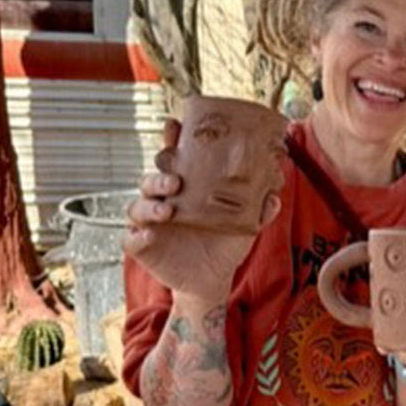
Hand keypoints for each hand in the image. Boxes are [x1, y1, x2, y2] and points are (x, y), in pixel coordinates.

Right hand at [122, 119, 280, 299]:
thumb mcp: (245, 227)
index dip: (170, 141)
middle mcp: (164, 200)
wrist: (214, 279)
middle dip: (159, 177)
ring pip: (137, 206)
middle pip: (151, 179)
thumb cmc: (225, 244)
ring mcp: (150, 223)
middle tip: (176, 181)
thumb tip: (274, 197)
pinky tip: (150, 235)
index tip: (173, 126)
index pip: (174, 160)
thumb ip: (259, 211)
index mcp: (186, 189)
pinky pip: (131, 239)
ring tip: (167, 210)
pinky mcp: (142, 246)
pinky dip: (137, 236)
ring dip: (149, 205)